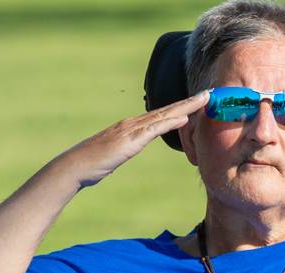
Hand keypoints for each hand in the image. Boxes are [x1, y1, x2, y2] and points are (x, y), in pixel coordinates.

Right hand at [54, 90, 208, 187]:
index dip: (182, 108)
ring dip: (186, 107)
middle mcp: (133, 123)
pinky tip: (184, 118)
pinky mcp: (129, 141)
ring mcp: (130, 130)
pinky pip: (153, 130)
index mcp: (132, 127)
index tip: (199, 102)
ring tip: (204, 99)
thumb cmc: (94, 164)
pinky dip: (170, 123)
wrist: (74, 167)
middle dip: (190, 102)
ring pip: (164, 115)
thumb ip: (130, 145)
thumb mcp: (118, 153)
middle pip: (167, 110)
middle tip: (210, 93)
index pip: (162, 115)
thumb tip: (138, 143)